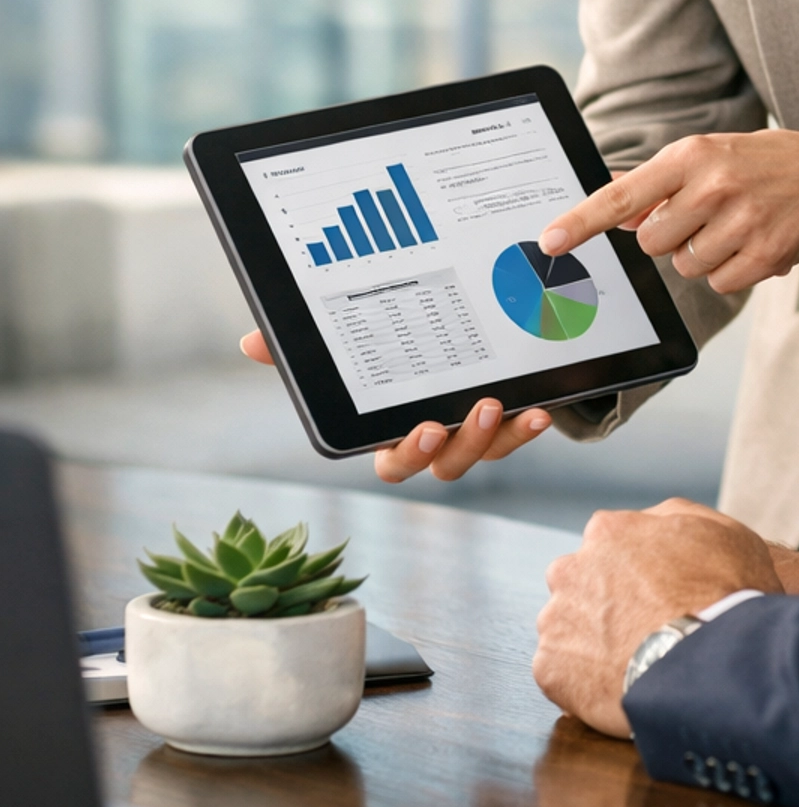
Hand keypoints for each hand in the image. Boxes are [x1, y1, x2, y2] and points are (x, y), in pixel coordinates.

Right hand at [239, 329, 551, 482]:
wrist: (459, 341)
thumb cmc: (393, 351)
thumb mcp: (352, 341)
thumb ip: (305, 345)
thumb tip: (250, 341)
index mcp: (389, 431)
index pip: (389, 457)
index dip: (405, 450)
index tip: (421, 428)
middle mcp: (428, 440)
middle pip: (433, 465)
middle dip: (446, 449)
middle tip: (453, 421)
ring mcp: (467, 435)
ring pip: (476, 454)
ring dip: (489, 436)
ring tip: (497, 403)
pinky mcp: (503, 423)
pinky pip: (514, 438)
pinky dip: (526, 428)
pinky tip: (540, 412)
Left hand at [534, 497, 782, 738]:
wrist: (713, 667)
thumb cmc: (724, 597)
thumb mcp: (720, 531)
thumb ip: (672, 518)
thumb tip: (650, 523)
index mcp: (607, 532)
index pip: (609, 545)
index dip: (635, 572)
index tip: (656, 595)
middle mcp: (569, 570)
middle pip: (580, 585)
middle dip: (604, 604)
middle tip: (644, 630)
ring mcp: (556, 621)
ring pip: (568, 630)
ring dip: (592, 643)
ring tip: (635, 664)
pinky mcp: (550, 670)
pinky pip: (561, 675)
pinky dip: (585, 684)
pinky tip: (620, 688)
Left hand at [537, 130, 798, 295]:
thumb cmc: (761, 163)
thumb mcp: (707, 156)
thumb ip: (657, 185)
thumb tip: (614, 211)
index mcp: (690, 156)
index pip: (623, 195)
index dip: (582, 221)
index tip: (551, 240)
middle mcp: (714, 185)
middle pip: (652, 242)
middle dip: (670, 237)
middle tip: (703, 216)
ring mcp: (742, 221)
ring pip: (685, 266)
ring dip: (703, 255)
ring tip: (734, 226)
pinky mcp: (766, 254)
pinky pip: (720, 283)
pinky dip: (731, 271)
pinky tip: (753, 242)